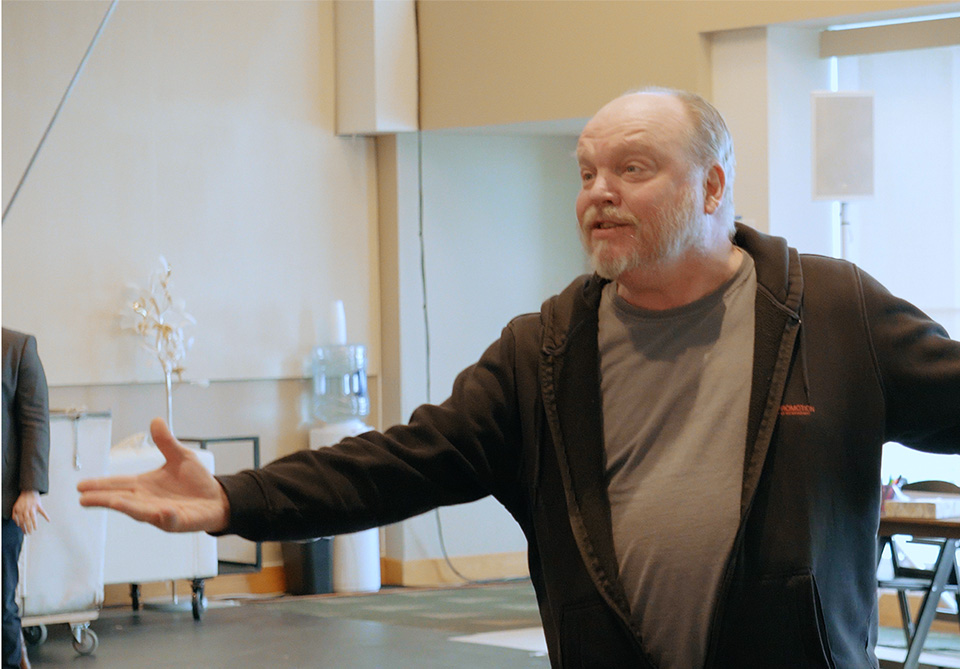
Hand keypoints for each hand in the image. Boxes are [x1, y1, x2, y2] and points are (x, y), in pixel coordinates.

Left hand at [12, 490, 48, 533]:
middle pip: (26, 520)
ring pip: (33, 517)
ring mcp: (32, 507)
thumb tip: (17, 524)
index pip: (20, 521)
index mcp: (20, 510)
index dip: (22, 527)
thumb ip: (14, 515)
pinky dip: (46, 516)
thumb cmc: (22, 500)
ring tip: (35, 529)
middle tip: (29, 533)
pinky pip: (42, 511)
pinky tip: (49, 520)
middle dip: (27, 527)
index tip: (24, 532)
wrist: (28, 490)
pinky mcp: (38, 505)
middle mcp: (26, 509)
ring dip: (34, 523)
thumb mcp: (15, 507)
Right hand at [77, 418, 230, 532]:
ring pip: (141, 511)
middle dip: (104, 499)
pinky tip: (162, 512)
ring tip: (113, 502)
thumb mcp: (180, 456)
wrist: (217, 499)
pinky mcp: (179, 520)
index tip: (81, 486)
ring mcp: (161, 513)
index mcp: (145, 485)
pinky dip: (166, 516)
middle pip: (122, 500)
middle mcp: (148, 501)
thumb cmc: (195, 481)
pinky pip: (171, 519)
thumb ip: (166, 442)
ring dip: (128, 507)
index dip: (100, 485)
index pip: (118, 484)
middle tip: (84, 499)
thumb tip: (155, 421)